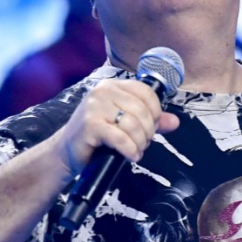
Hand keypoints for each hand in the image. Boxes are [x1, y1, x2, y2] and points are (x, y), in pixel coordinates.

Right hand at [55, 78, 180, 177]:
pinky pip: (121, 138)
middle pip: (142, 110)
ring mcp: (94, 107)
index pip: (146, 92)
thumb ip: (150, 120)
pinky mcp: (90, 125)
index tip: (152, 127)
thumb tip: (175, 122)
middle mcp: (102, 91)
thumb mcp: (125, 124)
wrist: (66, 153)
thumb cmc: (96, 137)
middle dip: (148, 131)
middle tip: (142, 143)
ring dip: (140, 143)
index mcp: (113, 86)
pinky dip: (130, 150)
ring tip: (136, 150)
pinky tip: (130, 156)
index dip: (156, 112)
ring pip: (133, 125)